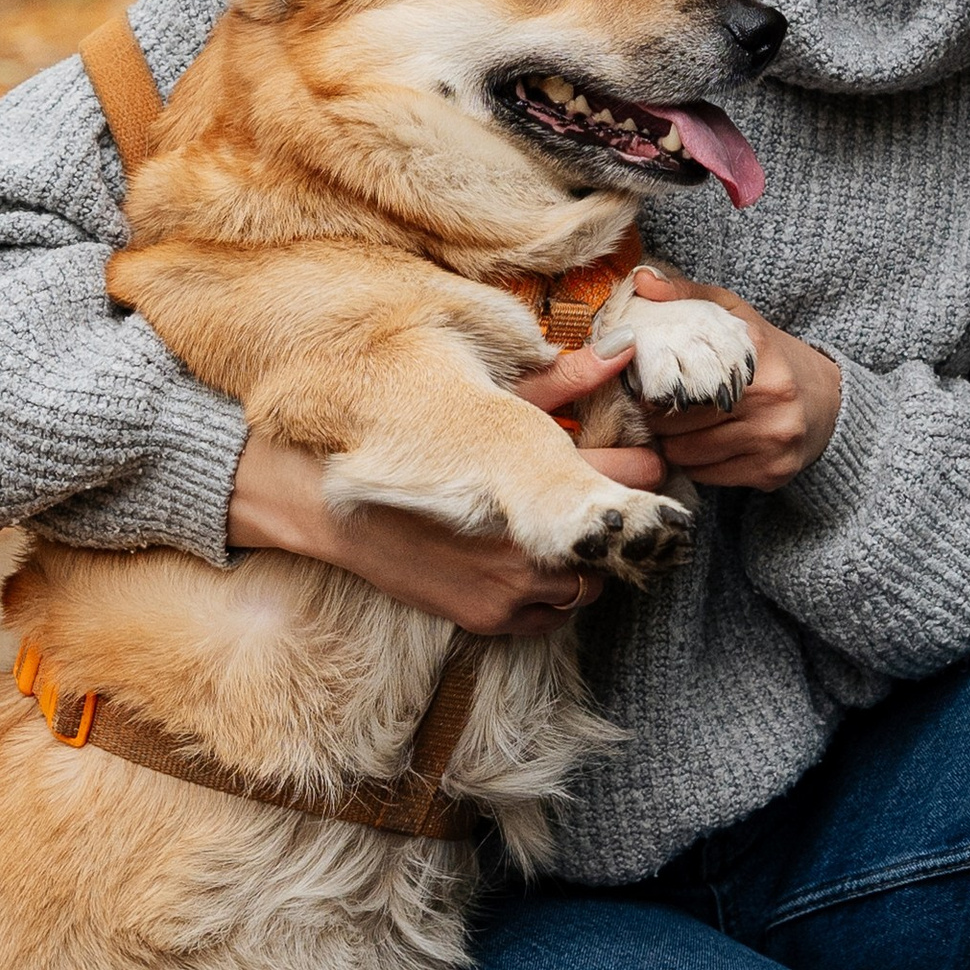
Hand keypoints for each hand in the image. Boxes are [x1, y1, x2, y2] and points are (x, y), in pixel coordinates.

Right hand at [225, 341, 666, 638]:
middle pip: (615, 543)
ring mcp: (510, 588)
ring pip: (587, 586)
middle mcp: (532, 543)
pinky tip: (524, 560)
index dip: (642, 469)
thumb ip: (562, 383)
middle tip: (598, 499)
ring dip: (582, 561)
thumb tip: (620, 353)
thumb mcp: (490, 401)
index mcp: (537, 482)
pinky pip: (551, 617)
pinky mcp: (487, 617)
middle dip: (611, 521)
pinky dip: (547, 593)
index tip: (641, 461)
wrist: (328, 500)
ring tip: (554, 529)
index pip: (630, 480)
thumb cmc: (409, 434)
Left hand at [628, 268, 839, 489]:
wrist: (827, 401)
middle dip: (656, 419)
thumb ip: (688, 294)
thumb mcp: (735, 315)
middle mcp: (770, 398)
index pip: (677, 381)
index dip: (650, 388)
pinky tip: (703, 447)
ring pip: (687, 454)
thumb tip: (642, 281)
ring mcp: (773, 439)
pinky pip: (708, 477)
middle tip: (655, 411)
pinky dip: (696, 465)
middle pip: (676, 423)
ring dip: (673, 445)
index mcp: (756, 354)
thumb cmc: (769, 357)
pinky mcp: (773, 472)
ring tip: (677, 429)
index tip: (644, 386)